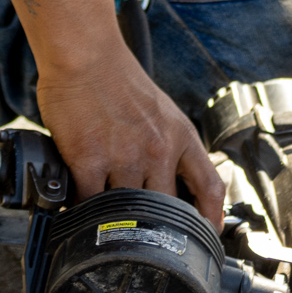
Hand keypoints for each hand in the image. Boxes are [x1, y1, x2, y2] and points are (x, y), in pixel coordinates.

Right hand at [33, 47, 225, 221]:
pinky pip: (88, 202)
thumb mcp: (162, 111)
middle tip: (145, 236)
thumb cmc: (119, 79)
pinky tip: (79, 212)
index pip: (209, 186)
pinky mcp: (89, 159)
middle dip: (156, 226)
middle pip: (167, 208)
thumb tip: (169, 179)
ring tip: (106, 222)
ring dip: (115, 219)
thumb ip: (169, 144)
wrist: (86, 56)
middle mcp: (158, 150)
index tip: (208, 235)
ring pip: (125, 210)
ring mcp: (124, 157)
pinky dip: (83, 212)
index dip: (212, 218)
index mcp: (181, 137)